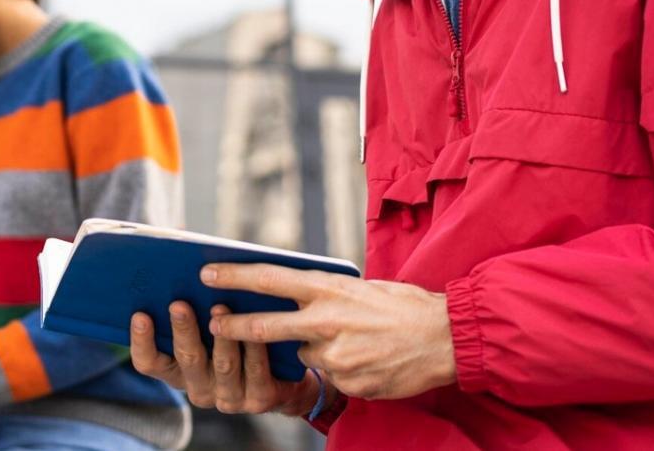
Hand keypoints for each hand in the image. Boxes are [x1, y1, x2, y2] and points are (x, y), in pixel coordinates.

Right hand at [130, 302, 322, 415]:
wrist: (284, 379)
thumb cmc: (236, 342)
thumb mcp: (208, 332)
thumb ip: (192, 312)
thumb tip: (177, 276)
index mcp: (178, 372)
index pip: (149, 362)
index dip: (141, 341)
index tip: (139, 314)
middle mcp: (199, 389)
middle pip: (185, 359)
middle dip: (183, 330)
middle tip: (179, 304)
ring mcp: (228, 398)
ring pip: (222, 365)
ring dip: (221, 336)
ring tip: (219, 307)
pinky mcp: (258, 399)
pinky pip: (255, 369)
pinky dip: (253, 346)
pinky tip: (254, 325)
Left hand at [204, 264, 454, 400]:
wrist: (446, 338)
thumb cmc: (404, 306)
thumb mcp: (360, 287)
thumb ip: (325, 296)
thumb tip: (294, 298)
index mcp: (328, 289)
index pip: (269, 279)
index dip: (234, 276)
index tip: (206, 271)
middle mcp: (326, 321)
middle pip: (266, 326)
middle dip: (235, 327)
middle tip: (214, 324)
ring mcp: (335, 356)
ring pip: (305, 355)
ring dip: (316, 349)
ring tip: (353, 340)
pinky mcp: (347, 382)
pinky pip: (332, 376)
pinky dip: (342, 368)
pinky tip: (368, 358)